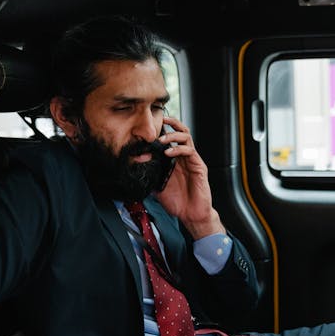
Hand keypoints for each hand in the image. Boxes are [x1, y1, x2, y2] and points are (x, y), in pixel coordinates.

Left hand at [156, 116, 224, 238]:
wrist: (191, 215)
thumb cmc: (177, 202)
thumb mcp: (157, 187)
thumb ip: (150, 176)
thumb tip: (135, 169)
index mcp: (174, 161)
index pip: (170, 139)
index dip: (162, 130)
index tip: (150, 125)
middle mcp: (183, 158)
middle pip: (180, 132)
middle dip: (171, 123)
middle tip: (160, 120)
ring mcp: (192, 161)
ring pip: (186, 137)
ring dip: (172, 135)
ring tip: (161, 140)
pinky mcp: (199, 166)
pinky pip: (190, 151)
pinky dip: (178, 149)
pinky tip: (169, 153)